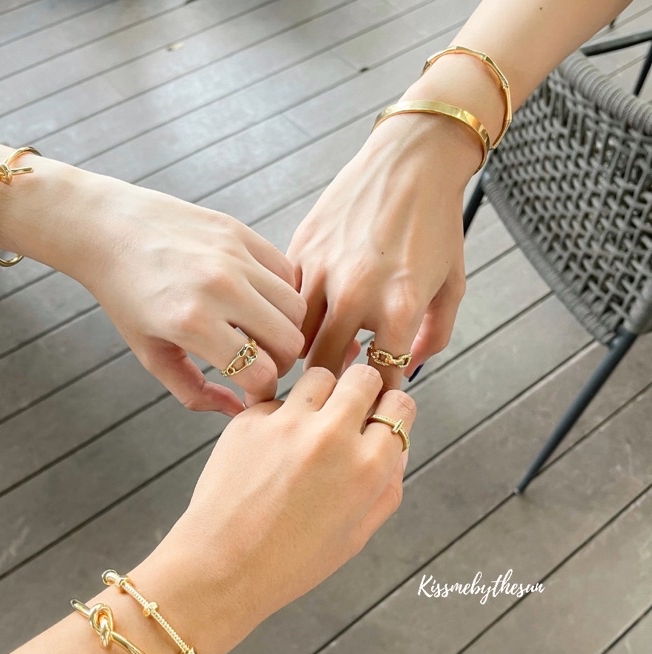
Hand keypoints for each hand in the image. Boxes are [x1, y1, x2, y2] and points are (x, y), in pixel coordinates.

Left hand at [75, 181, 305, 415]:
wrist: (108, 229)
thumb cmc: (126, 296)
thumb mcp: (151, 354)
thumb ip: (194, 391)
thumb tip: (238, 411)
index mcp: (192, 323)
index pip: (261, 373)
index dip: (262, 392)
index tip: (252, 392)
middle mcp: (220, 287)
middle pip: (289, 343)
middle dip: (279, 364)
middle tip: (259, 364)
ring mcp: (234, 256)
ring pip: (296, 308)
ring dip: (284, 329)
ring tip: (259, 333)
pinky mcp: (240, 233)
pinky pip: (287, 273)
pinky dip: (279, 294)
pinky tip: (255, 300)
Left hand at [139, 364, 415, 653]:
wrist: (223, 568)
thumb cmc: (292, 561)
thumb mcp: (358, 534)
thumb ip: (387, 485)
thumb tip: (396, 445)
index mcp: (368, 467)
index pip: (401, 405)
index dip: (391, 411)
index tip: (378, 419)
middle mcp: (332, 436)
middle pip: (363, 377)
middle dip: (361, 390)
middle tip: (346, 413)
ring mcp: (287, 423)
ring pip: (320, 375)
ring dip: (321, 394)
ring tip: (307, 428)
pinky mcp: (249, 419)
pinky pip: (277, 399)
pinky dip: (279, 416)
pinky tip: (269, 449)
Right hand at [288, 113, 476, 390]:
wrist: (410, 160)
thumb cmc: (436, 223)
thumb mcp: (453, 285)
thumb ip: (434, 336)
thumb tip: (407, 368)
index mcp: (399, 305)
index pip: (378, 378)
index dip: (375, 400)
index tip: (372, 406)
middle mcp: (355, 292)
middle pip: (325, 367)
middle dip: (332, 386)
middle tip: (338, 389)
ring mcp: (322, 270)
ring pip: (295, 337)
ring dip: (307, 352)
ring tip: (324, 352)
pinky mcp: (300, 251)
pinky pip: (287, 301)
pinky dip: (296, 316)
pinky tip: (314, 314)